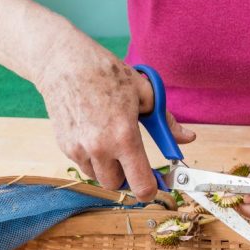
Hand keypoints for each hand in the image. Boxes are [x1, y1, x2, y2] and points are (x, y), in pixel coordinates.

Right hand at [37, 33, 194, 201]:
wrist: (61, 60)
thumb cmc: (105, 72)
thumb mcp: (144, 92)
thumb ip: (166, 122)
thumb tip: (188, 139)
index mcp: (124, 136)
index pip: (141, 186)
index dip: (150, 189)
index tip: (152, 182)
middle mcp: (100, 148)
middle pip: (117, 186)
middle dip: (126, 176)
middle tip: (129, 157)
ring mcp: (80, 149)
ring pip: (99, 178)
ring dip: (107, 168)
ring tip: (109, 141)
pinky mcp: (65, 147)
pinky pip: (84, 165)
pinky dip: (92, 159)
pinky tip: (92, 134)